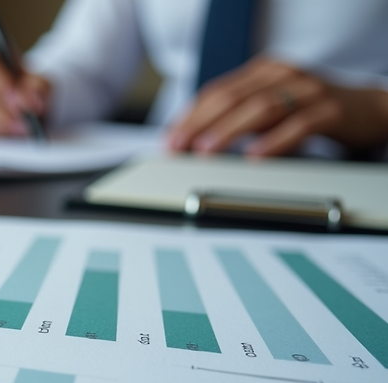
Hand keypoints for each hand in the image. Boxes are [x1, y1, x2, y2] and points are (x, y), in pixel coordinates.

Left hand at [168, 57, 387, 156]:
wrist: (370, 109)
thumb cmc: (313, 110)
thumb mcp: (272, 108)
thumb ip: (238, 117)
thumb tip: (195, 141)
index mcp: (264, 72)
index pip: (216, 91)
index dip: (189, 116)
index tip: (169, 140)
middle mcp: (283, 76)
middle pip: (233, 97)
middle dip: (200, 124)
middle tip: (180, 147)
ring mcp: (308, 91)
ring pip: (261, 108)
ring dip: (229, 131)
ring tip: (206, 150)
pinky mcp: (331, 111)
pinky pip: (299, 125)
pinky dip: (274, 141)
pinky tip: (255, 157)